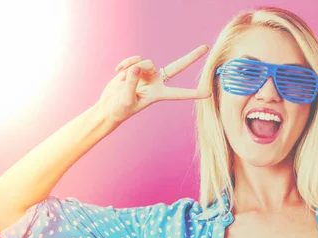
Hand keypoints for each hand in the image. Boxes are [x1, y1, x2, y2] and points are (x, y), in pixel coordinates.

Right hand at [97, 45, 212, 124]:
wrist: (109, 106)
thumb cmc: (119, 109)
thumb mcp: (126, 99)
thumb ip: (131, 83)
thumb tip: (137, 67)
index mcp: (159, 94)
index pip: (180, 94)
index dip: (194, 94)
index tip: (209, 93)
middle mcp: (157, 82)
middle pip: (177, 67)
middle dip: (191, 57)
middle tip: (205, 48)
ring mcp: (147, 74)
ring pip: (146, 62)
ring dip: (133, 68)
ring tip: (122, 79)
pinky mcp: (137, 68)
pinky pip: (134, 59)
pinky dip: (125, 63)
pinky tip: (117, 71)